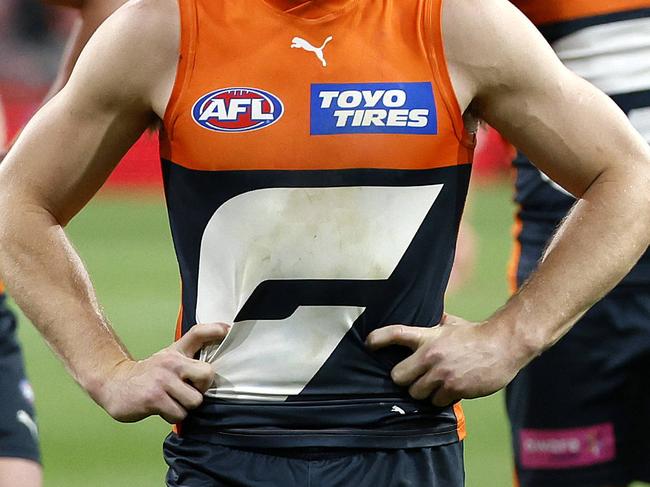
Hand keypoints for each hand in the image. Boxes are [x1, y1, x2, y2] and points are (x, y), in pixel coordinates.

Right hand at [94, 322, 228, 422]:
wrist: (114, 385)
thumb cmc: (150, 374)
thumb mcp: (169, 357)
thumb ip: (191, 352)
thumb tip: (220, 345)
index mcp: (177, 352)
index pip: (198, 333)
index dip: (215, 330)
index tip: (227, 330)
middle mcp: (171, 362)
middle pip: (207, 375)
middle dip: (201, 389)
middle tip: (188, 391)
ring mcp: (162, 380)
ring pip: (194, 401)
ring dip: (185, 407)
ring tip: (172, 401)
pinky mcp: (153, 398)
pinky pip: (178, 414)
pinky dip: (172, 416)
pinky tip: (162, 408)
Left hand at [366, 314, 523, 406]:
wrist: (503, 345)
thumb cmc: (476, 334)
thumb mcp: (451, 323)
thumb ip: (435, 324)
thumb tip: (426, 315)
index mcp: (428, 336)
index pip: (396, 333)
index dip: (378, 338)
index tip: (368, 343)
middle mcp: (431, 355)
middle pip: (398, 376)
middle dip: (403, 379)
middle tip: (413, 377)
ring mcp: (442, 373)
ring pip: (416, 393)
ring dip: (424, 392)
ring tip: (435, 383)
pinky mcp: (455, 389)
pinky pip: (437, 402)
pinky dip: (441, 399)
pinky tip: (450, 389)